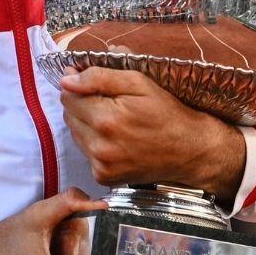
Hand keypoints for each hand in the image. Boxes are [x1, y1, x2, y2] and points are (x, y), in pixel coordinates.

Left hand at [59, 66, 245, 206]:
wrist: (189, 150)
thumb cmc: (166, 112)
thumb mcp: (139, 83)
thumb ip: (100, 77)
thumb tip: (66, 79)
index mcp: (106, 119)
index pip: (68, 95)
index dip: (75, 84)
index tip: (86, 79)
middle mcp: (99, 146)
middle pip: (69, 115)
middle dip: (81, 103)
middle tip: (107, 99)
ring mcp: (101, 165)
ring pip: (75, 133)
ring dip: (86, 122)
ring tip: (113, 118)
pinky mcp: (103, 177)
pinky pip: (85, 152)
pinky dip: (94, 141)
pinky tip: (115, 137)